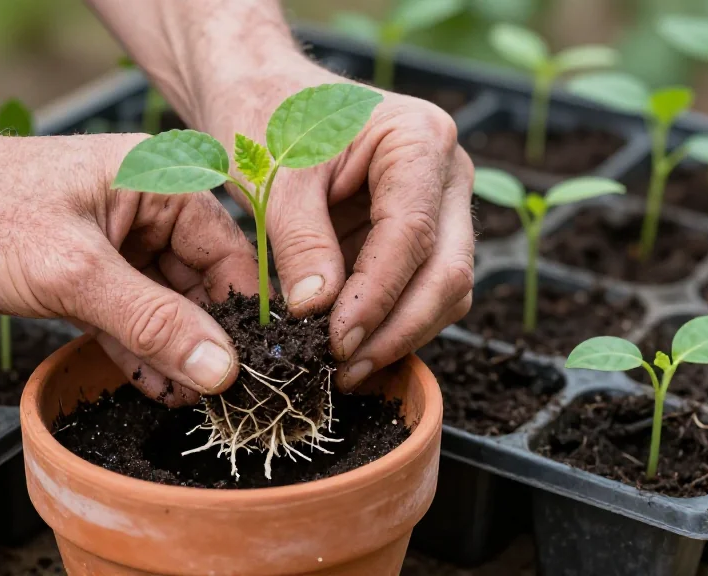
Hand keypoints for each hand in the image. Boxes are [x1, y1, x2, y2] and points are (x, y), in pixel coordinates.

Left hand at [0, 118, 259, 405]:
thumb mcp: (75, 272)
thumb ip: (152, 321)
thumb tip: (221, 366)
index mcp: (160, 183)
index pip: (227, 253)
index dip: (242, 313)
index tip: (253, 370)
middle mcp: (147, 211)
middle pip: (200, 284)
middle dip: (208, 340)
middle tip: (223, 399)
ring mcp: (117, 245)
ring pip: (165, 307)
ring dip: (175, 353)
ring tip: (192, 403)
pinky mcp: (86, 276)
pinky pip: (130, 318)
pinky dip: (140, 351)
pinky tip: (156, 388)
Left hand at [199, 57, 474, 391]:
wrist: (262, 96)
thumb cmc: (265, 118)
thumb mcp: (273, 176)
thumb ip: (299, 240)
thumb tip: (317, 312)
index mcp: (418, 138)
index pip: (411, 232)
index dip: (376, 295)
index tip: (336, 339)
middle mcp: (445, 173)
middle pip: (446, 270)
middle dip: (396, 328)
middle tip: (342, 367)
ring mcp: (439, 206)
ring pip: (445, 291)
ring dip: (398, 336)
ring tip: (342, 368)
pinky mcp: (420, 237)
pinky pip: (422, 292)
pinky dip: (391, 325)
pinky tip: (350, 350)